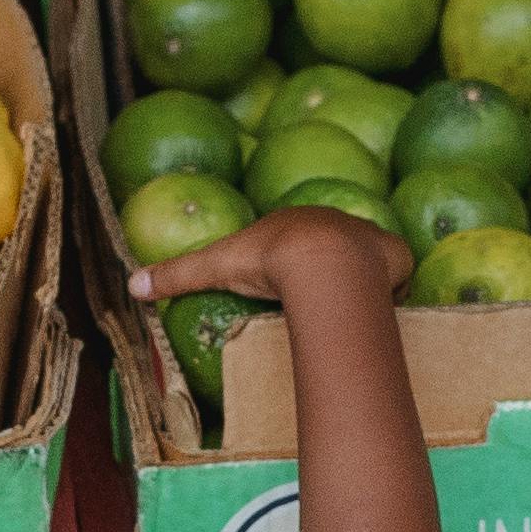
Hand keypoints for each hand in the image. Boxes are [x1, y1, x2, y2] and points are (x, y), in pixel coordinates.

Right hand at [128, 205, 413, 307]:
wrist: (323, 261)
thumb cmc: (267, 261)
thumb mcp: (216, 267)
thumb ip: (178, 275)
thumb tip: (132, 287)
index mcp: (296, 223)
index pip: (293, 240)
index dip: (291, 260)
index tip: (289, 282)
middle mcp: (335, 222)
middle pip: (333, 248)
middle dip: (332, 269)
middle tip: (325, 300)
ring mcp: (369, 237)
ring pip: (369, 261)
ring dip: (366, 282)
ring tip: (357, 309)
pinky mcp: (397, 257)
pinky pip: (399, 276)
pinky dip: (392, 291)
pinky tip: (384, 309)